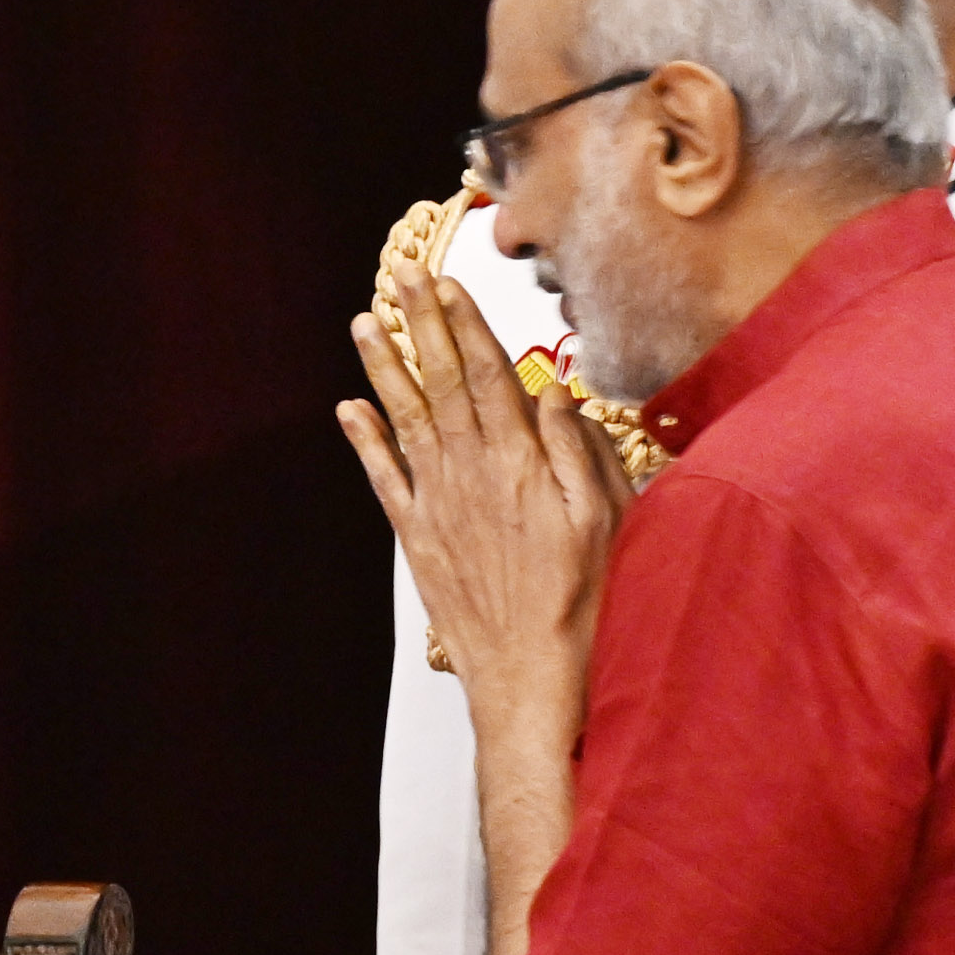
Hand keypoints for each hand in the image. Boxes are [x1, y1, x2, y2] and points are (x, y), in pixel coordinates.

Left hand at [338, 261, 633, 732]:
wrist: (531, 679)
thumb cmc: (581, 605)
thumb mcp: (605, 523)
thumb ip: (580, 453)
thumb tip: (556, 391)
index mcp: (521, 465)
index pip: (490, 376)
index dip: (468, 325)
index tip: (450, 283)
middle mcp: (472, 475)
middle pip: (444, 382)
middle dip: (424, 324)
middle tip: (402, 275)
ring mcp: (439, 505)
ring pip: (407, 419)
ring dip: (386, 368)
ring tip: (366, 322)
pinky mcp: (419, 539)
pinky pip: (385, 478)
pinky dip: (365, 440)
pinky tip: (349, 409)